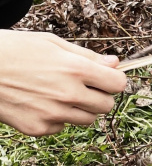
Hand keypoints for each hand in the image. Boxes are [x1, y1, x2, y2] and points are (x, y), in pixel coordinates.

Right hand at [0, 30, 126, 135]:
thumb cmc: (14, 50)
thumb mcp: (52, 43)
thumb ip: (87, 56)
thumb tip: (115, 63)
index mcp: (75, 69)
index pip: (118, 84)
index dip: (114, 80)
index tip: (107, 78)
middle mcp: (67, 94)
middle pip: (106, 105)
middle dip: (100, 96)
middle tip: (86, 87)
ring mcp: (51, 113)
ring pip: (87, 119)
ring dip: (81, 109)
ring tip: (62, 94)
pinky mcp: (36, 128)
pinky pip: (61, 128)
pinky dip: (57, 119)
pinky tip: (42, 103)